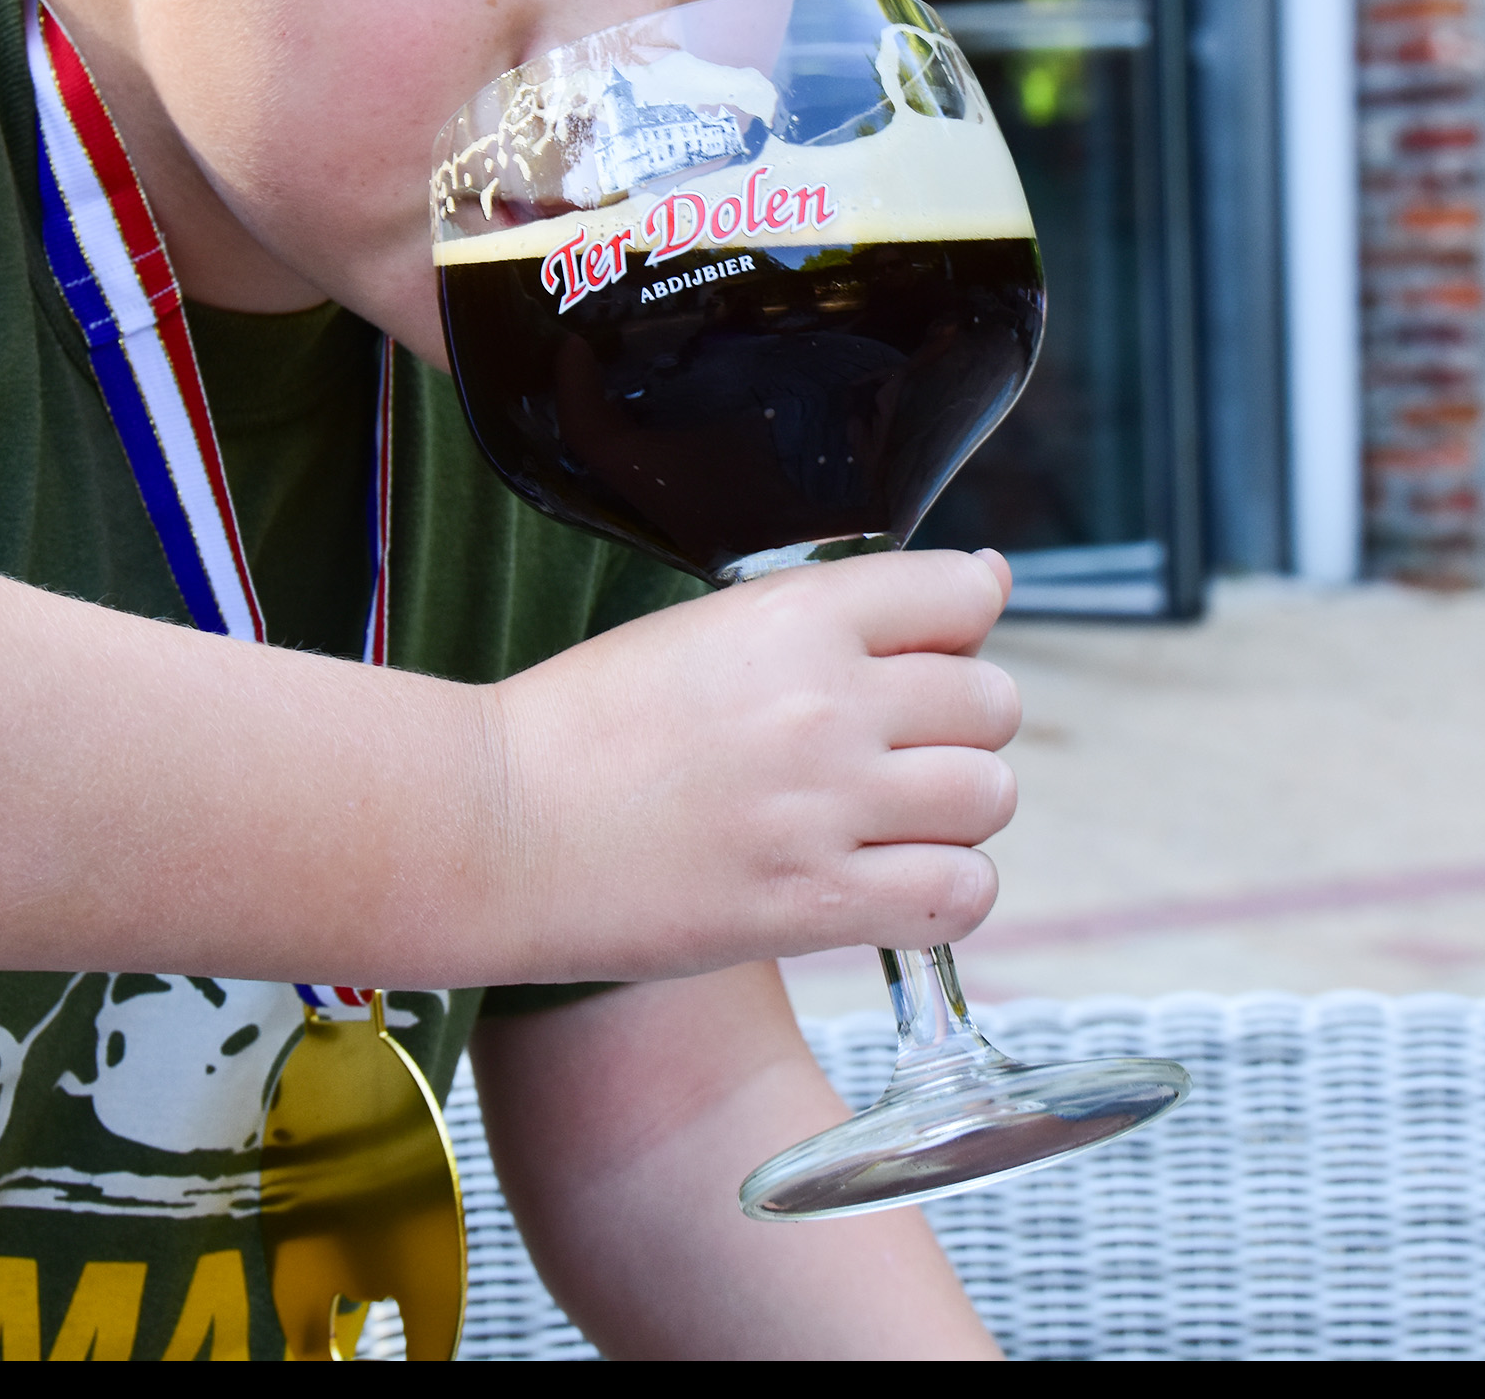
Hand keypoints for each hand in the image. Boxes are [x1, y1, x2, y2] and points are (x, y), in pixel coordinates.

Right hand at [485, 550, 1019, 979]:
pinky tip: (891, 884)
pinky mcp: (813, 903)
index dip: (951, 633)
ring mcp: (825, 805)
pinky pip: (960, 895)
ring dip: (954, 815)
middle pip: (992, 703)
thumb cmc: (589, 726)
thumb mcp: (714, 630)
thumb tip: (993, 581)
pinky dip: (946, 894)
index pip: (963, 594)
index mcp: (799, 613)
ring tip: (884, 824)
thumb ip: (853, 610)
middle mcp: (828, 701)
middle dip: (957, 730)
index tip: (908, 668)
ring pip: (989, 798)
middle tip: (887, 758)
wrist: (491, 827)